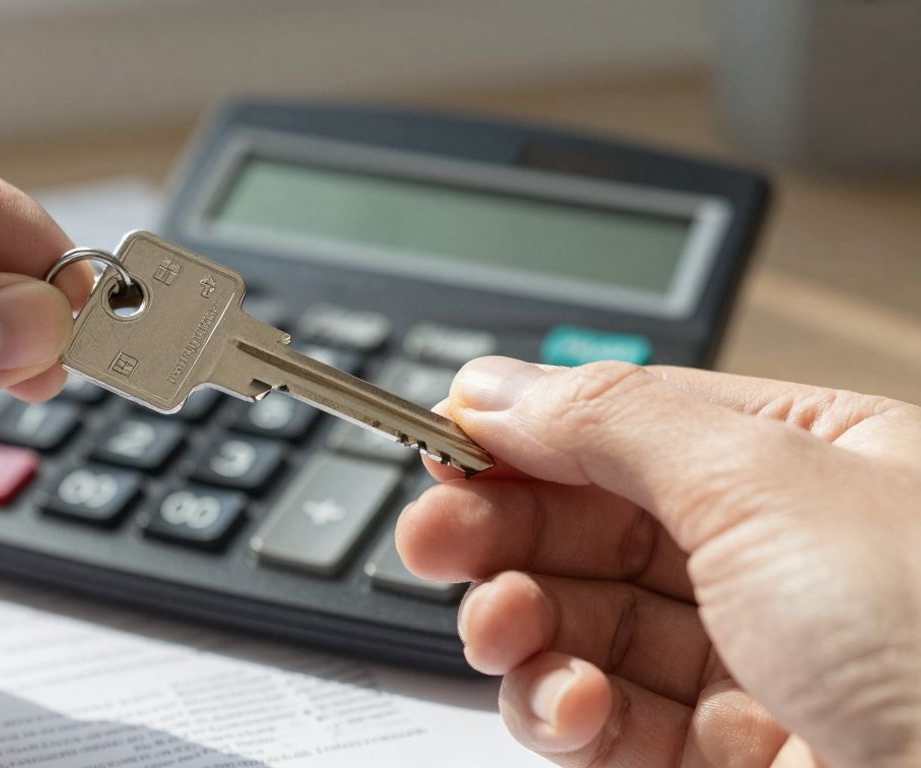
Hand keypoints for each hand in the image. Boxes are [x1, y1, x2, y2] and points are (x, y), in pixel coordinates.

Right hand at [397, 356, 920, 767]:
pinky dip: (563, 711)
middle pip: (593, 527)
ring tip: (503, 627)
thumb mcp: (763, 481)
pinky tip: (570, 703)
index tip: (443, 445)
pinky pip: (603, 723)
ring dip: (521, 626)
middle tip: (433, 536)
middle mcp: (779, 560)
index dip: (529, 434)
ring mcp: (749, 665)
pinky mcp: (720, 762)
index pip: (631, 428)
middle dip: (504, 532)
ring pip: (584, 628)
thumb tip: (495, 384)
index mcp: (812, 461)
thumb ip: (611, 420)